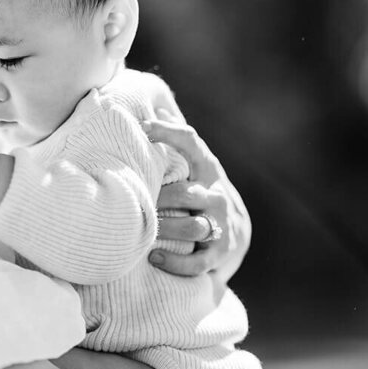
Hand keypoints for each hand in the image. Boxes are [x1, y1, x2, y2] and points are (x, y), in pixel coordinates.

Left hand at [142, 111, 250, 279]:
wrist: (236, 236)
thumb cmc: (202, 192)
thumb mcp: (196, 166)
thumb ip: (178, 141)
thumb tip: (157, 105)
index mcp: (207, 168)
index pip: (190, 142)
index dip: (167, 132)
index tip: (141, 128)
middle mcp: (216, 194)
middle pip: (185, 193)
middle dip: (158, 199)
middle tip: (131, 204)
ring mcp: (220, 224)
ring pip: (192, 226)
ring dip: (163, 230)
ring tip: (141, 233)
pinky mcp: (219, 254)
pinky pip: (197, 262)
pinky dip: (175, 263)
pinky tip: (153, 259)